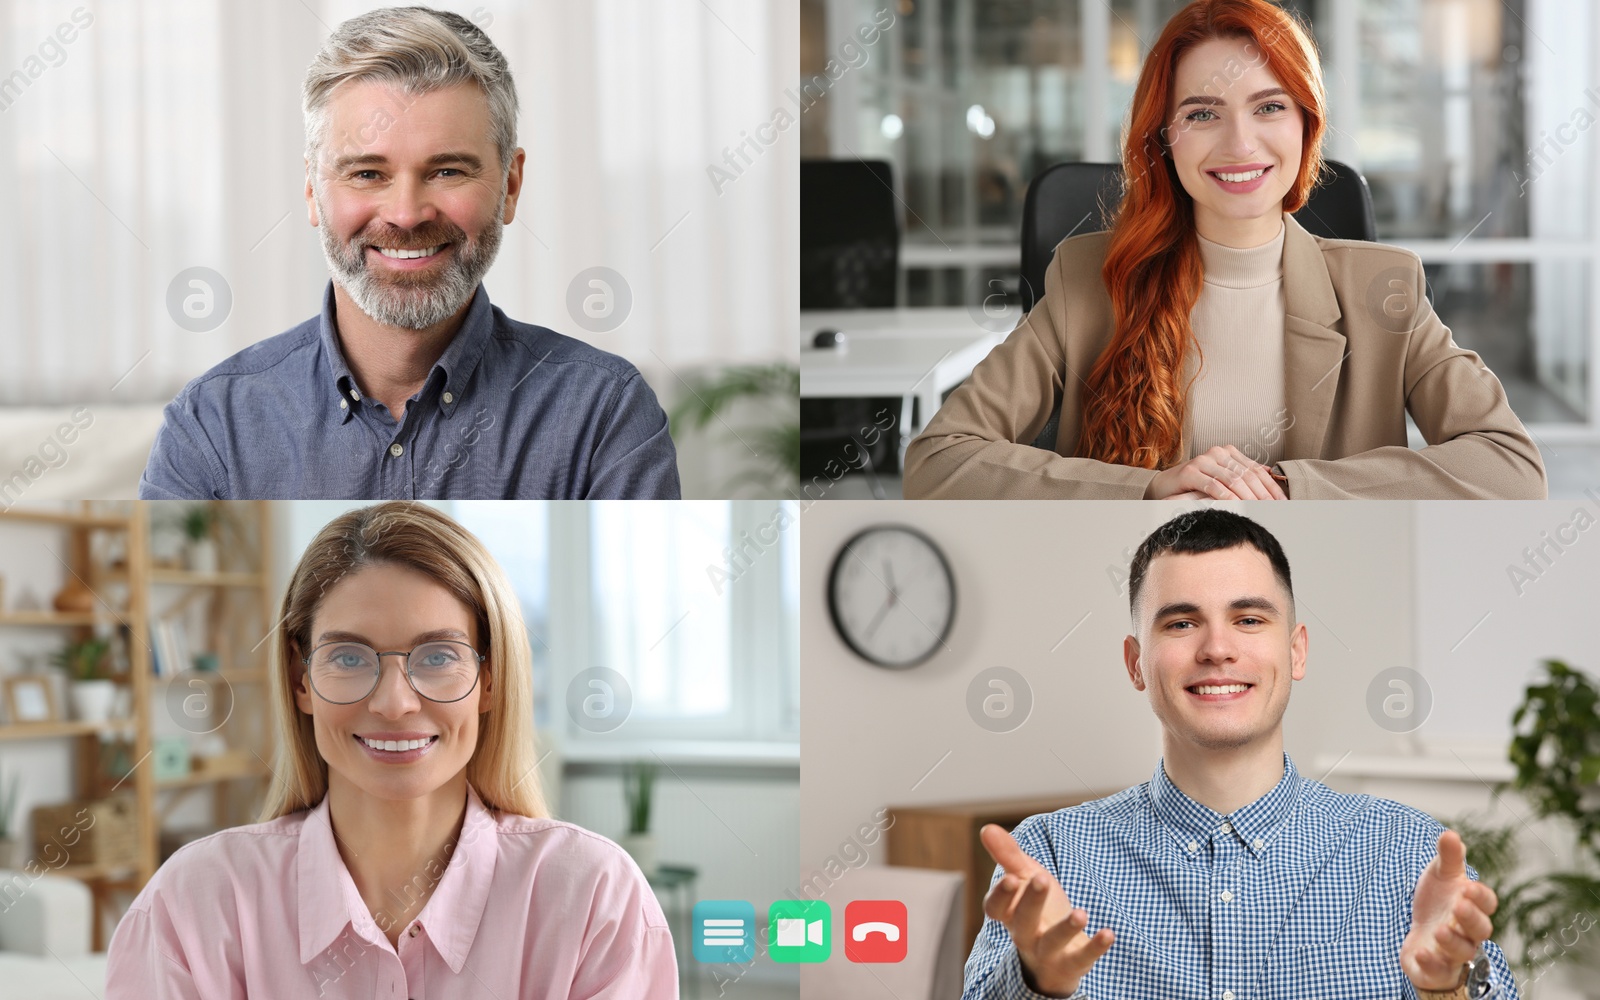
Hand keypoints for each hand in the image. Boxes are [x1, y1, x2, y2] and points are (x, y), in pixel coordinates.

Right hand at [979, 824, 1113, 996]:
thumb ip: (1007, 854)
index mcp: (1009, 913)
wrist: (1053, 956)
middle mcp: (1024, 934)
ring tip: (1081, 913)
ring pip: (1051, 942)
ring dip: (1065, 929)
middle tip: (1042, 878)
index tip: (1011, 877)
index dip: (1001, 895)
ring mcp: (1047, 952)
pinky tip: (1109, 933)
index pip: (995, 908)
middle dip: (1031, 901)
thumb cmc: (1036, 908)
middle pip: (1023, 921)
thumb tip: (986, 827)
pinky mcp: (1071, 963)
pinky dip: (1095, 947)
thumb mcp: (1024, 878)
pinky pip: (1082, 958)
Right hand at [1145, 446, 1287, 499]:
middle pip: (1248, 474)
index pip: (1256, 469)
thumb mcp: (1221, 477)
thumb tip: (1269, 472)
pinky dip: (1228, 497)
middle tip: (1275, 508)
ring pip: (1233, 480)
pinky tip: (1237, 506)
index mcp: (1228, 452)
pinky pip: (1214, 486)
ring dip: (1249, 496)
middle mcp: (1217, 453)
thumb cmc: (1195, 483)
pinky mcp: (1191, 471)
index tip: (1283, 501)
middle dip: (1264, 493)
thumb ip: (1242, 473)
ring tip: (1260, 509)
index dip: (1271, 486)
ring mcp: (1203, 460)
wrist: (1164, 485)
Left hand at [1400, 829, 1497, 990]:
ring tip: (1439, 930)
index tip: (1468, 886)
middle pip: (1480, 929)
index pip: (1487, 903)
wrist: (1421, 935)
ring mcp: (1453, 952)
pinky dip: (1431, 963)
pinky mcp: (1435, 968)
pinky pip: (1438, 970)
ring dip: (1452, 941)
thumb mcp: (1440, 876)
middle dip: (1471, 918)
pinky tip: (1421, 952)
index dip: (1480, 897)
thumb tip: (1450, 834)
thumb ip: (1447, 858)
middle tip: (1458, 906)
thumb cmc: (1438, 903)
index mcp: (1472, 907)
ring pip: (1463, 951)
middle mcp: (1468, 932)